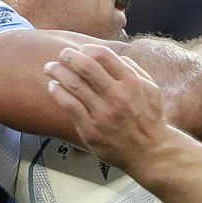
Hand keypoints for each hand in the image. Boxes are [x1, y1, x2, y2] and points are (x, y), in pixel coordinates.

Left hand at [44, 44, 169, 172]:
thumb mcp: (151, 89)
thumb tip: (114, 56)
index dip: (87, 49)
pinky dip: (57, 92)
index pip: (103, 55)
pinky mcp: (91, 130)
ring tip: (50, 68)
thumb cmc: (148, 121)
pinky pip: (68, 105)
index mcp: (131, 83)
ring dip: (57, 72)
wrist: (149, 153)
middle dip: (68, 56)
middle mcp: (116, 96)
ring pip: (73, 84)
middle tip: (62, 54)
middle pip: (85, 66)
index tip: (81, 50)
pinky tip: (53, 87)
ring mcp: (103, 114)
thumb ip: (134, 70)